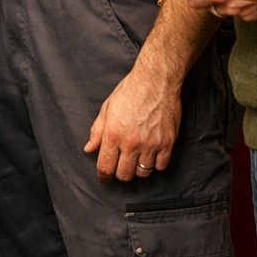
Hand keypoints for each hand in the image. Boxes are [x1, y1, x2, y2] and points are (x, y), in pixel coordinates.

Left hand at [84, 67, 181, 181]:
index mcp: (114, 134)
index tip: (104, 176)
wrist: (156, 81)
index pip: (106, 167)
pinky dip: (155, 164)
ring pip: (143, 172)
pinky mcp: (167, 143)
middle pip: (124, 174)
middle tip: (121, 165)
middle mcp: (132, 142)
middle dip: (120, 173)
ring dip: (138, 169)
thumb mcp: (107, 108)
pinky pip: (161, 166)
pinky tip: (151, 155)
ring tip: (136, 158)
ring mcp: (151, 144)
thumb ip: (97, 131)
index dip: (103, 175)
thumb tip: (89, 149)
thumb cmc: (131, 91)